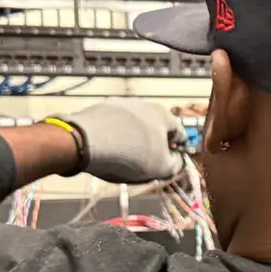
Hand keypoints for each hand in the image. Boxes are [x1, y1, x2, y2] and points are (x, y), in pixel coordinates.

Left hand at [53, 99, 185, 183]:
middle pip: (155, 126)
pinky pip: (114, 124)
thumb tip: (176, 160)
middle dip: (154, 142)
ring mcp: (121, 103)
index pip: (180, 132)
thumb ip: (175, 165)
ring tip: (125, 155)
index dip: (178, 149)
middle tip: (148, 161)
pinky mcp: (101, 107)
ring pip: (134, 124)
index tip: (173, 160)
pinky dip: (115, 134)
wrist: (91, 141)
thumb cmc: (134, 154)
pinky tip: (108, 148)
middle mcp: (144, 103)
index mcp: (164, 115)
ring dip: (134, 137)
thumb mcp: (161, 168)